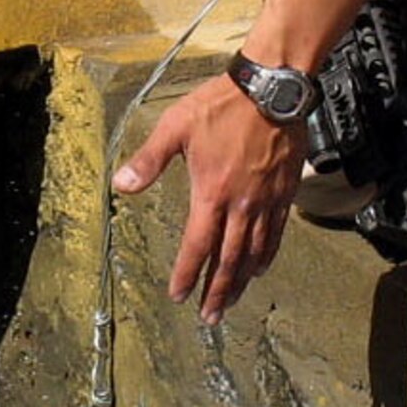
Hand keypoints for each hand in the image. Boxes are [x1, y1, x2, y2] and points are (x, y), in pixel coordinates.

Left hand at [111, 72, 306, 323]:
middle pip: (228, 259)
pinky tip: (260, 267)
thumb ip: (149, 159)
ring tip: (231, 301)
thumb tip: (121, 185)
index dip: (187, 274)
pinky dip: (267, 255)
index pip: (197, 245)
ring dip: (241, 280)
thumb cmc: (222, 104)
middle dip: (217, 290)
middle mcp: (241, 204)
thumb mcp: (177, 126)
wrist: (272, 89)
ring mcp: (266, 200)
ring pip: (254, 251)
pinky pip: (276, 233)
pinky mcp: (285, 192)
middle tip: (210, 317)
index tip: (179, 296)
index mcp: (211, 192)